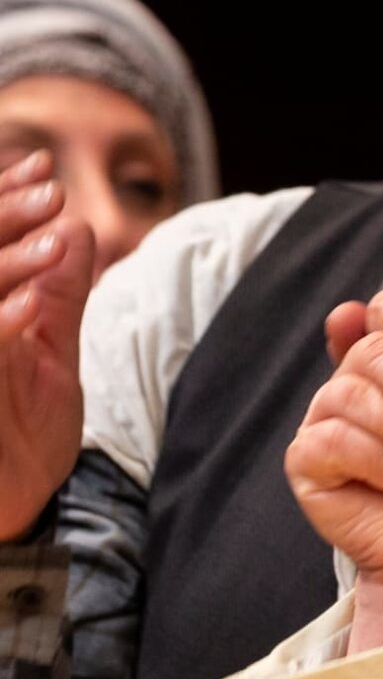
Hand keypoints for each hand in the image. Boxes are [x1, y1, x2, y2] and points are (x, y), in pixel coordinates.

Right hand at [0, 153, 95, 538]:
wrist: (8, 512)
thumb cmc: (21, 431)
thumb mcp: (50, 352)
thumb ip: (60, 294)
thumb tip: (78, 229)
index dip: (0, 201)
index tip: (43, 166)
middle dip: (0, 220)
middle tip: (49, 189)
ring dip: (4, 267)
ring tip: (52, 241)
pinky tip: (26, 309)